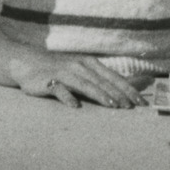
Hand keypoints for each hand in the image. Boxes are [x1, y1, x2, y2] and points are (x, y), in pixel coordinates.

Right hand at [15, 51, 140, 109]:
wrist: (28, 63)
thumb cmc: (60, 70)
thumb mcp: (83, 70)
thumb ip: (102, 79)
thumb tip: (129, 87)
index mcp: (90, 63)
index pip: (114, 77)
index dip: (128, 89)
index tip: (141, 102)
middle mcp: (80, 66)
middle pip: (103, 82)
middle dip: (118, 94)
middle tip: (131, 107)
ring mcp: (64, 73)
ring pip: (85, 85)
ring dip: (100, 95)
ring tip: (111, 105)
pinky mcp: (49, 81)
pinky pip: (59, 90)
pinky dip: (68, 97)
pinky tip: (75, 106)